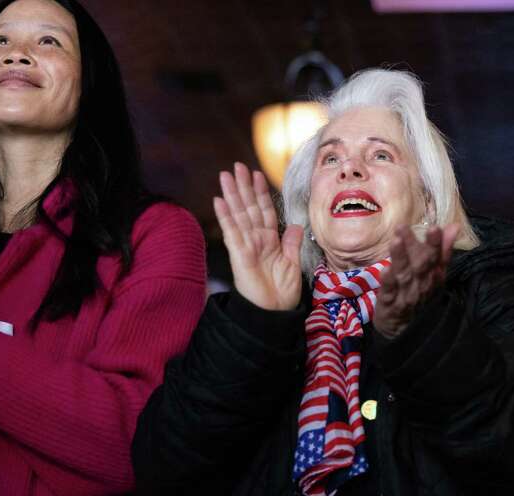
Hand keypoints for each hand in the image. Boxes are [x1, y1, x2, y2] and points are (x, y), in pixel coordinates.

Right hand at [213, 162, 302, 310]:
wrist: (275, 312)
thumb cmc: (282, 292)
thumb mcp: (293, 263)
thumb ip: (291, 243)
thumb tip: (294, 224)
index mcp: (269, 241)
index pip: (264, 211)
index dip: (261, 193)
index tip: (257, 174)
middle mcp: (256, 240)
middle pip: (248, 208)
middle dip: (243, 186)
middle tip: (237, 166)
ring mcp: (246, 245)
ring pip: (238, 215)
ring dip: (232, 194)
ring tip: (225, 175)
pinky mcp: (239, 254)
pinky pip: (232, 232)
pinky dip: (226, 216)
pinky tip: (219, 200)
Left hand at [373, 223, 458, 338]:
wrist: (403, 328)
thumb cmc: (419, 294)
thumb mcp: (435, 274)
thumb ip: (443, 250)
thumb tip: (454, 226)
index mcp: (434, 276)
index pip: (437, 258)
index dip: (436, 244)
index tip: (435, 227)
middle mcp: (422, 285)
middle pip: (419, 266)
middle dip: (413, 247)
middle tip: (403, 227)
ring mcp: (406, 295)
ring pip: (404, 276)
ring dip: (400, 259)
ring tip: (395, 241)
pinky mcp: (389, 303)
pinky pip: (389, 292)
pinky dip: (388, 281)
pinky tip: (385, 269)